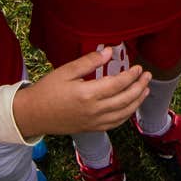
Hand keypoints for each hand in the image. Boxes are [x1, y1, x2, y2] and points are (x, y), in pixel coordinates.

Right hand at [13, 47, 150, 135]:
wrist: (33, 114)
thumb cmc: (47, 90)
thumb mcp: (65, 71)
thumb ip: (89, 62)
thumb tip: (109, 52)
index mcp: (88, 94)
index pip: (118, 84)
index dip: (131, 75)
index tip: (138, 67)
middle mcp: (94, 111)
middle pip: (125, 100)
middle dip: (139, 87)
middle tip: (147, 76)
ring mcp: (94, 122)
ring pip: (124, 114)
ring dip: (137, 101)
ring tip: (145, 90)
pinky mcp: (92, 128)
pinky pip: (115, 123)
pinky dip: (127, 115)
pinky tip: (131, 106)